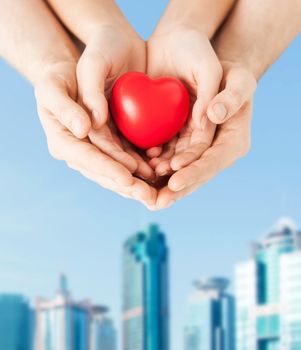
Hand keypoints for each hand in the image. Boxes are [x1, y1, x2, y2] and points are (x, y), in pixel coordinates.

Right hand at [34, 61, 156, 205]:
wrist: (69, 78)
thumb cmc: (58, 79)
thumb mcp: (53, 87)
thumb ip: (65, 108)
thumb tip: (83, 129)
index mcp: (62, 142)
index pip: (86, 158)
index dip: (107, 168)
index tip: (128, 178)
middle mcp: (77, 153)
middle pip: (103, 173)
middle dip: (126, 186)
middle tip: (149, 196)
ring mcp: (92, 153)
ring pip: (114, 173)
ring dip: (135, 184)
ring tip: (155, 192)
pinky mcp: (106, 149)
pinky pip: (122, 163)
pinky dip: (138, 171)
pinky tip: (156, 175)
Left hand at [153, 64, 256, 208]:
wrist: (222, 79)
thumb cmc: (234, 78)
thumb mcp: (239, 82)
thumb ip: (231, 98)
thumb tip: (214, 116)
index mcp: (234, 143)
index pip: (213, 162)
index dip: (194, 172)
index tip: (175, 180)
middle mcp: (218, 153)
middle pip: (196, 175)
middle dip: (176, 189)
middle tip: (155, 202)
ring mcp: (202, 153)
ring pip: (183, 172)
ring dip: (164, 183)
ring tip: (145, 192)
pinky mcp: (188, 147)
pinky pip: (173, 160)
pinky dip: (159, 165)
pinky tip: (143, 169)